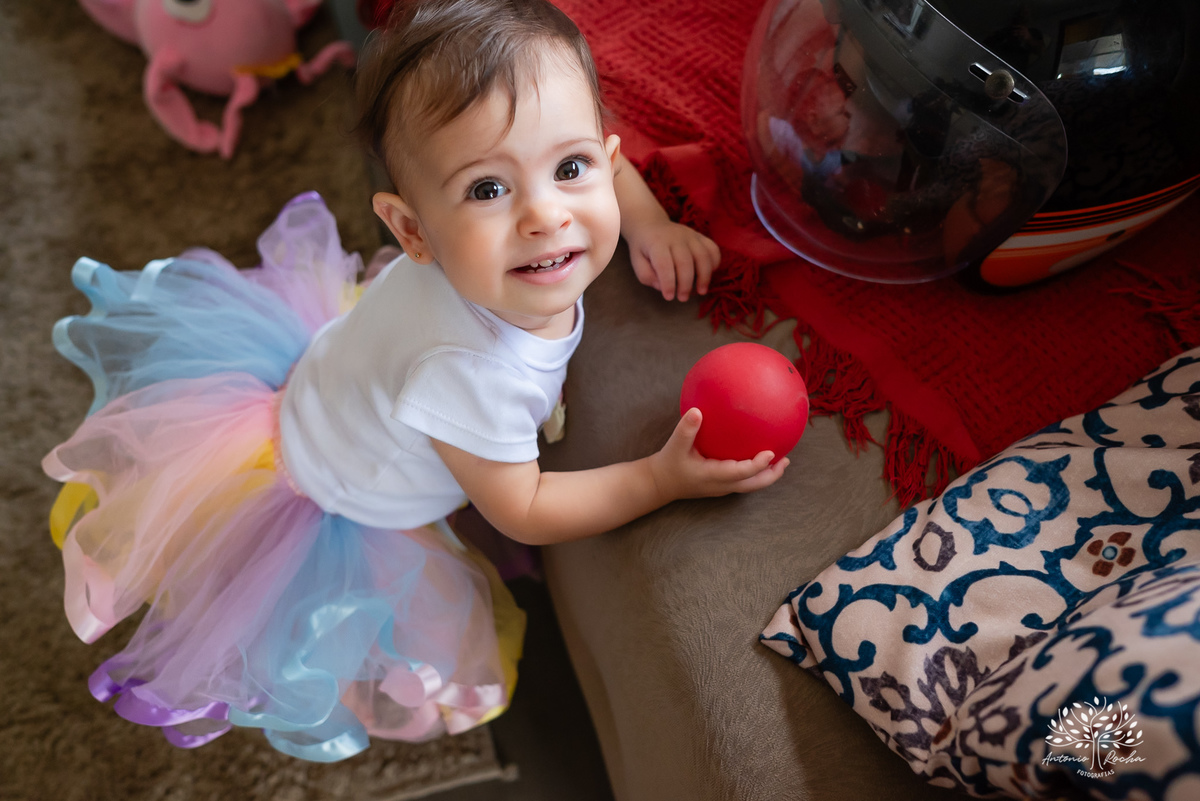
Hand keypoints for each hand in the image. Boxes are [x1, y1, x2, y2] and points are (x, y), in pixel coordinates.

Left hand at [627, 220, 720, 302]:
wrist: (650, 224)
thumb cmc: (643, 248)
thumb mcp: (636, 261)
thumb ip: (646, 276)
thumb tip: (662, 286)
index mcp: (656, 243)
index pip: (664, 264)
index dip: (668, 283)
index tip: (669, 297)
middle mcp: (675, 237)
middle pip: (685, 262)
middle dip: (685, 284)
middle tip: (682, 298)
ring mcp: (690, 235)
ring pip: (703, 256)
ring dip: (704, 276)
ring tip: (701, 291)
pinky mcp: (700, 237)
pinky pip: (713, 249)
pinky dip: (715, 263)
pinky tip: (709, 274)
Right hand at [648, 408, 787, 500]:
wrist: (659, 484)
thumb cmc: (668, 463)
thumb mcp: (674, 446)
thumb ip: (686, 429)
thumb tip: (697, 410)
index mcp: (713, 476)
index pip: (741, 474)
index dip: (758, 465)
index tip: (771, 453)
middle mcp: (721, 485)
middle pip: (753, 485)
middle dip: (772, 475)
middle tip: (786, 460)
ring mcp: (722, 487)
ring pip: (750, 485)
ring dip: (766, 475)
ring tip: (781, 461)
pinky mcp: (720, 484)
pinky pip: (742, 479)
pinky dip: (754, 471)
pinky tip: (757, 456)